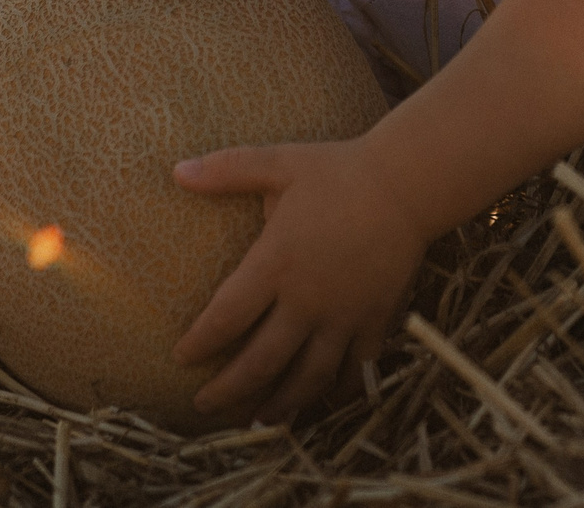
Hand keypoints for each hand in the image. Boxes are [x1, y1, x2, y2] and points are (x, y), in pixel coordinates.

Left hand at [170, 137, 427, 422]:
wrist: (408, 183)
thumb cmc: (338, 171)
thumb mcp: (278, 164)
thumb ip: (226, 170)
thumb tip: (175, 172)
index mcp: (275, 264)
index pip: (225, 318)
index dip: (200, 344)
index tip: (182, 358)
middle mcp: (306, 300)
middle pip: (259, 362)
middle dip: (227, 390)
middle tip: (203, 405)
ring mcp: (343, 316)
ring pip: (306, 378)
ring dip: (278, 404)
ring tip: (257, 419)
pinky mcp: (375, 322)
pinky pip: (354, 370)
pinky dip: (337, 391)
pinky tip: (321, 399)